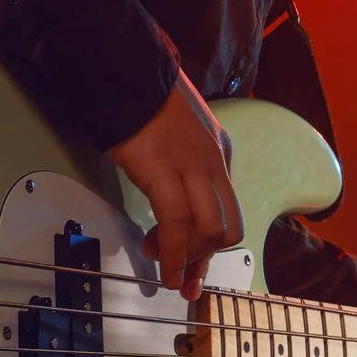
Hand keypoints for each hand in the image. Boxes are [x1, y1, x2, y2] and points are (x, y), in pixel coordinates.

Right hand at [108, 71, 240, 300]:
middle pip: (228, 226)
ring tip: (170, 275)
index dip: (211, 243)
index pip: (228, 209)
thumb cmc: (145, 105)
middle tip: (184, 277)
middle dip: (207, 258)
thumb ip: (186, 164)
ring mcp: (195, 169)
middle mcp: (216, 164)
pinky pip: (177, 225)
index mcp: (221, 153)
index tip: (193, 263)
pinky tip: (164, 267)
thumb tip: (175, 200)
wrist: (127, 78)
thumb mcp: (178, 135)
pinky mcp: (166, 174)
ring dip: (190, 261)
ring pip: (210, 231)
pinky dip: (173, 253)